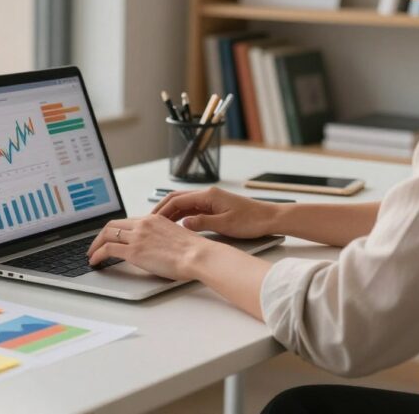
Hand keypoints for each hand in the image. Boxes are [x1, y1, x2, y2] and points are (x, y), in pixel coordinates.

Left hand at [86, 215, 213, 280]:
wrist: (197, 255)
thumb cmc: (193, 251)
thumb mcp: (174, 236)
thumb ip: (161, 237)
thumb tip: (155, 246)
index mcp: (153, 219)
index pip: (127, 222)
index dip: (114, 230)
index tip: (109, 238)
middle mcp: (142, 225)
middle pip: (112, 225)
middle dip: (100, 236)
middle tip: (95, 246)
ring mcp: (137, 237)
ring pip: (106, 235)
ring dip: (95, 245)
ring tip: (91, 255)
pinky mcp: (134, 251)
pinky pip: (108, 249)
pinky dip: (97, 255)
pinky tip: (95, 261)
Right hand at [151, 186, 279, 239]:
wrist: (270, 218)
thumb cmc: (251, 221)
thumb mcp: (226, 224)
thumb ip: (203, 222)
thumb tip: (183, 223)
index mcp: (208, 196)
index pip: (178, 200)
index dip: (163, 210)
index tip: (151, 220)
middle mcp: (207, 194)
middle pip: (177, 198)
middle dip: (162, 209)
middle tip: (149, 221)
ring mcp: (210, 200)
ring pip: (184, 203)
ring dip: (171, 212)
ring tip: (159, 225)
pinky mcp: (214, 206)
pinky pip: (192, 208)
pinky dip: (181, 215)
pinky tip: (176, 225)